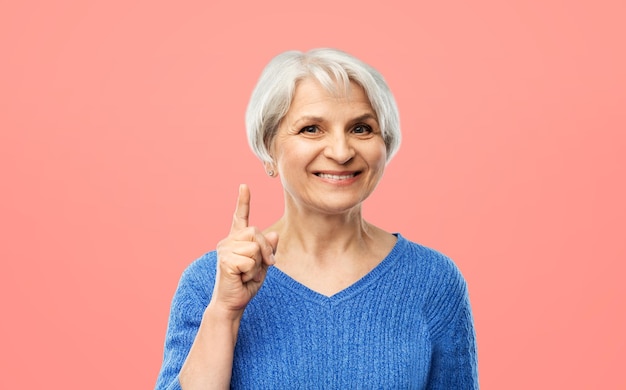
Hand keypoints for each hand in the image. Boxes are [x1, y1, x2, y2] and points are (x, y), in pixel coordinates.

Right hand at [211, 184, 278, 317]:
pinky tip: (241, 278)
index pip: (240, 217)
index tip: (244, 186)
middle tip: (261, 267)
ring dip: (258, 264)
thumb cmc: (245, 284)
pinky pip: (250, 260)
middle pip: (256, 232)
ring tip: (247, 274)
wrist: (232, 303)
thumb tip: (275, 235)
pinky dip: (251, 272)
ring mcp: (224, 249)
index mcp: (236, 240)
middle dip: (265, 250)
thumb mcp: (262, 266)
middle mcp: (228, 241)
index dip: (243, 201)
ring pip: (255, 246)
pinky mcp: (224, 260)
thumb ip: (268, 250)